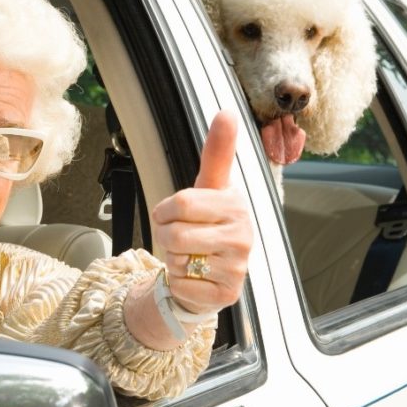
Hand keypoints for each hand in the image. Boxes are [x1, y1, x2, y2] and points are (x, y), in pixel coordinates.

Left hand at [150, 110, 252, 316]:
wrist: (210, 267)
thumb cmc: (207, 221)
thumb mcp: (208, 186)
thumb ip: (217, 152)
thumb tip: (227, 112)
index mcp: (236, 205)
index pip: (182, 203)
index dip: (164, 210)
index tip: (169, 213)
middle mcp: (243, 236)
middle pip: (175, 234)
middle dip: (164, 237)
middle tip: (177, 238)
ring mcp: (237, 267)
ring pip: (177, 261)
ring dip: (172, 260)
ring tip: (188, 255)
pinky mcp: (227, 294)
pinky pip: (182, 285)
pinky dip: (179, 282)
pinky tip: (194, 276)